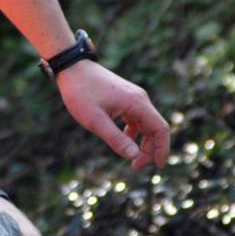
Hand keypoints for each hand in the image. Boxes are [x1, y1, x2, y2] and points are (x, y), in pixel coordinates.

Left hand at [56, 59, 170, 171]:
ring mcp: (133, 97)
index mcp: (137, 103)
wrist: (72, 68)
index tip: (157, 167)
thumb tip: (133, 156)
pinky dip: (134, 133)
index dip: (162, 149)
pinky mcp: (125, 98)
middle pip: (155, 128)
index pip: (160, 129)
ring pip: (146, 124)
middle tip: (135, 167)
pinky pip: (137, 119)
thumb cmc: (81, 92)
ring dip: (143, 142)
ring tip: (132, 159)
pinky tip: (124, 140)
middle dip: (150, 149)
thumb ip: (116, 139)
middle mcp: (140, 99)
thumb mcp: (95, 120)